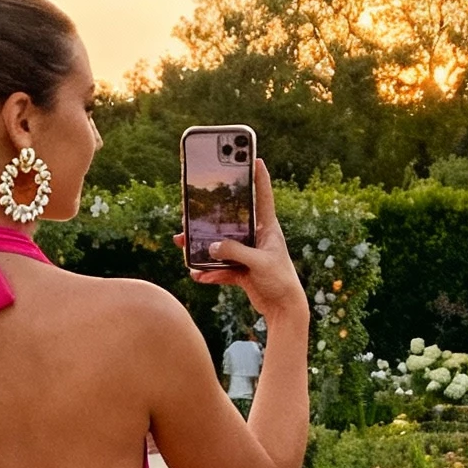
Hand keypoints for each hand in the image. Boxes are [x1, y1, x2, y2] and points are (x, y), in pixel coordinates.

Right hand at [178, 162, 306, 320]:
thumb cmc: (280, 281)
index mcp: (267, 227)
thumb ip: (235, 252)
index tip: (254, 157)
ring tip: (183, 245)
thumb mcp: (259, 263)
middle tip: (190, 210)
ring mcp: (248, 253)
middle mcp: (257, 237)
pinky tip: (197, 275)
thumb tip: (212, 247)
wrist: (284, 310)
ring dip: (202, 247)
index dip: (258, 176)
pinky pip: (221, 268)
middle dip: (210, 217)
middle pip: (231, 220)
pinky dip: (210, 272)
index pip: (263, 195)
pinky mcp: (242, 270)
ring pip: (220, 244)